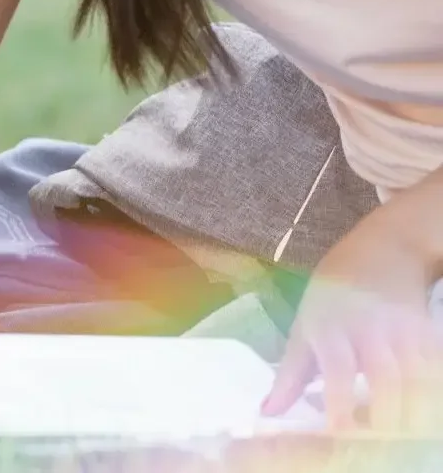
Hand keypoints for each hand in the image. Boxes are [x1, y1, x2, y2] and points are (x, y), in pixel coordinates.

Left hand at [264, 216, 442, 433]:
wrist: (384, 249)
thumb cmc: (334, 293)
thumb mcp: (305, 324)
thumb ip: (290, 373)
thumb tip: (268, 412)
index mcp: (330, 326)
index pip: (338, 369)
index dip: (340, 402)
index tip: (340, 432)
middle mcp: (369, 328)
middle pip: (387, 378)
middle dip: (386, 415)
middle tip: (378, 444)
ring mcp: (403, 329)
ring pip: (417, 377)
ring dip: (412, 410)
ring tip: (402, 437)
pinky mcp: (428, 331)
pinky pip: (433, 367)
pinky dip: (430, 391)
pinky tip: (421, 409)